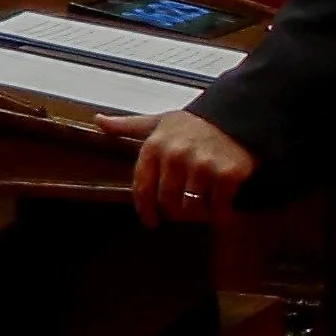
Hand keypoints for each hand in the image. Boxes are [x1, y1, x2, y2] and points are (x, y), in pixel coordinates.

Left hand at [116, 109, 258, 225]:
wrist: (237, 113)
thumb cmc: (193, 123)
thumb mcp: (159, 122)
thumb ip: (128, 126)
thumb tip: (98, 120)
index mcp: (154, 146)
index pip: (142, 188)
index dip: (145, 209)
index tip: (150, 221)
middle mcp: (175, 156)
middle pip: (167, 202)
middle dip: (174, 212)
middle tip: (183, 213)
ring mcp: (202, 166)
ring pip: (191, 209)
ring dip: (197, 215)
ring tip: (202, 210)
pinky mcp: (227, 174)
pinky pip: (218, 207)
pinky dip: (220, 214)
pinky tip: (221, 211)